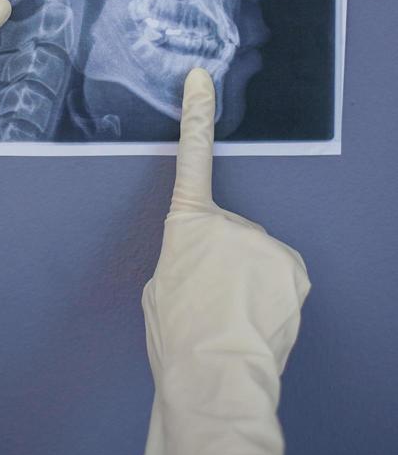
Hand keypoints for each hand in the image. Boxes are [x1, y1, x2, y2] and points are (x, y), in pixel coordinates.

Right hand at [141, 68, 309, 454]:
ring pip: (257, 256)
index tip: (200, 77)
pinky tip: (256, 318)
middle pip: (230, 232)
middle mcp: (230, 222)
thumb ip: (184, 256)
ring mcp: (265, 242)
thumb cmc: (176, 338)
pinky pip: (280, 274)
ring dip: (248, 280)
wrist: (214, 377)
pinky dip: (271, 293)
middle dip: (224, 260)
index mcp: (186, 223)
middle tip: (212, 300)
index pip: (190, 155)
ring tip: (233, 315)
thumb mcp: (160, 288)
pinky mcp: (293, 267)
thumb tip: (205, 260)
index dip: (195, 114)